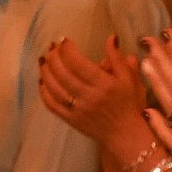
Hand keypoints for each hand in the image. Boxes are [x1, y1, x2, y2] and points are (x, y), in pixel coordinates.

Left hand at [39, 35, 148, 150]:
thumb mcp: (128, 79)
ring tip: (44, 59)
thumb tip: (111, 37)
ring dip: (45, 71)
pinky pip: (51, 104)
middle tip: (52, 47)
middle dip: (54, 57)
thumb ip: (117, 58)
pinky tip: (43, 80)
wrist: (124, 134)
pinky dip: (44, 91)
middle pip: (63, 74)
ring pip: (54, 88)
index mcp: (104, 85)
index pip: (78, 63)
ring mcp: (77, 110)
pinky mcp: (70, 120)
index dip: (68, 49)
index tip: (64, 40)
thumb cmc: (127, 103)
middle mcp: (89, 97)